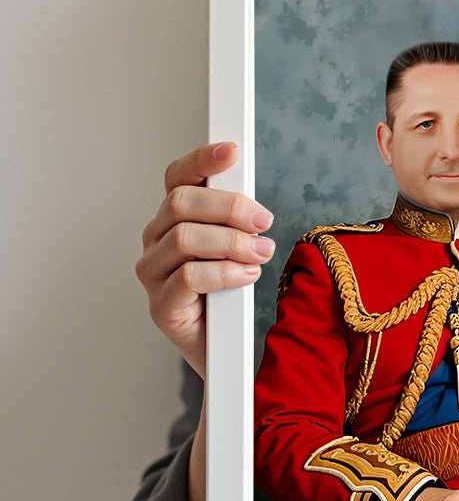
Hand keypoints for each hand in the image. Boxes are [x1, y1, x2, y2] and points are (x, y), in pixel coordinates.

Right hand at [135, 142, 275, 378]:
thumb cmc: (229, 295)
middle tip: (264, 222)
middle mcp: (156, 240)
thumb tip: (255, 206)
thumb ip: (239, 223)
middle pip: (182, 203)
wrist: (224, 350)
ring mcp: (153, 272)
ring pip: (185, 238)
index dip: (201, 161)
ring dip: (232, 242)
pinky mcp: (161, 306)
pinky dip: (224, 272)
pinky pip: (188, 276)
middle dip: (230, 207)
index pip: (177, 179)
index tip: (231, 151)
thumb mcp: (238, 249)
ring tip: (260, 253)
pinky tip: (246, 276)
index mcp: (173, 219)